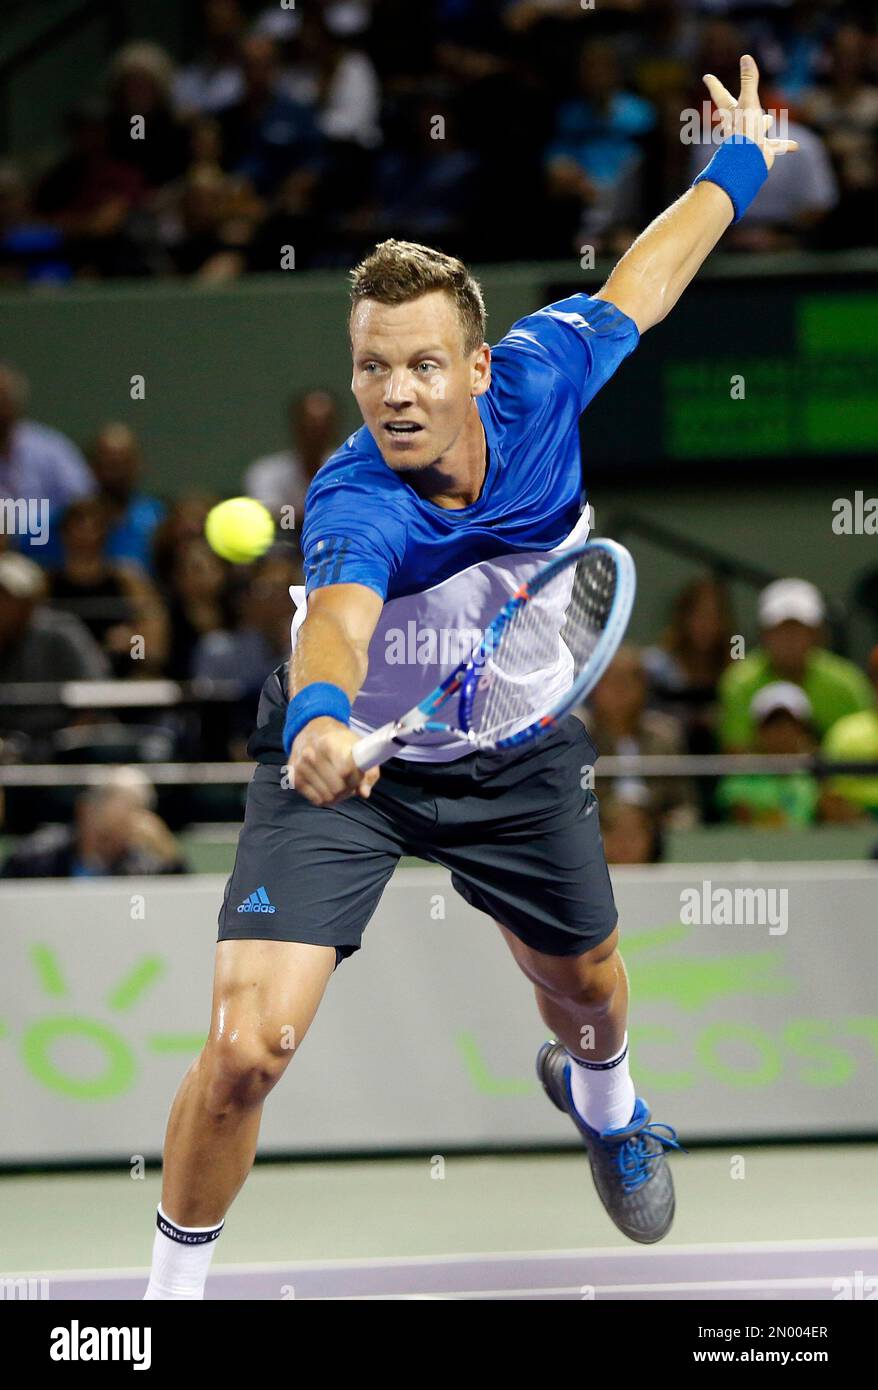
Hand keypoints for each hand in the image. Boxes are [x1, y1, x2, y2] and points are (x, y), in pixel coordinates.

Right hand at [289, 716, 379, 806]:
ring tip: (340, 784)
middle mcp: (311, 754)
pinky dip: (326, 798)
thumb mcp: (359, 748)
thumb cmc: (340, 741)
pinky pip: (317, 800)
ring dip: (338, 796)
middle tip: (350, 782)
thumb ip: (368, 772)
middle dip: (348, 789)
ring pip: (328, 797)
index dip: (357, 779)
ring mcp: (300, 767)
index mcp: (329, 743)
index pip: (347, 771)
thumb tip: (364, 793)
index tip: (359, 776)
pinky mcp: (294, 778)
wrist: (313, 730)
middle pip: (337, 788)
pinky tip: (328, 787)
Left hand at [703, 54, 798, 170]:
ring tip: (768, 121)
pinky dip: (785, 144)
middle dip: (738, 107)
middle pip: (738, 113)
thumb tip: (746, 58)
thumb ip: (749, 81)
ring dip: (762, 125)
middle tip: (731, 104)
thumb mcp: (748, 102)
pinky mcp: (762, 151)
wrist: (748, 162)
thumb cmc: (745, 131)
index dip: (714, 85)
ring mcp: (750, 139)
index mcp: (732, 112)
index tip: (707, 77)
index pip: (720, 94)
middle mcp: (739, 125)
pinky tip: (795, 146)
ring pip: (758, 128)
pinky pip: (776, 145)